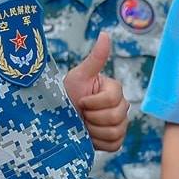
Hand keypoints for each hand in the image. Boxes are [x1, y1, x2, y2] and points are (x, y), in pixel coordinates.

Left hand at [64, 31, 129, 151]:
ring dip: (94, 130)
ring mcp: (120, 124)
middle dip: (92, 117)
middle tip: (81, 113)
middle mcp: (121, 106)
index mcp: (114, 89)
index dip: (93, 102)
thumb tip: (105, 34)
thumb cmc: (66, 95)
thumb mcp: (79, 76)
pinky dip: (98, 141)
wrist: (57, 119)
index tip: (81, 101)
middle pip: (116, 117)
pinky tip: (88, 135)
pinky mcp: (115, 140)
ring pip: (115, 132)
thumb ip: (95, 58)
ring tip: (84, 124)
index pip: (113, 99)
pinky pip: (114, 144)